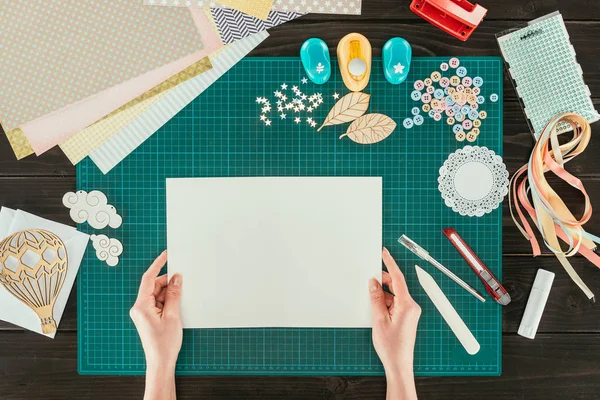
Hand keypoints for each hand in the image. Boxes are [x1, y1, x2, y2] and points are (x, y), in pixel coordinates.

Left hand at [130, 251, 182, 399]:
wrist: (160, 363)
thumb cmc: (164, 343)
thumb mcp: (173, 316)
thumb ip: (174, 295)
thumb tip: (177, 278)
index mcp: (141, 306)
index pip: (148, 279)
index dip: (158, 264)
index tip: (166, 255)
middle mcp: (139, 307)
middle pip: (154, 286)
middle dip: (168, 283)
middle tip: (183, 282)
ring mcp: (143, 312)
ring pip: (157, 294)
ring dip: (169, 294)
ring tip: (180, 301)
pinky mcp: (148, 317)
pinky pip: (158, 302)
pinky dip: (168, 301)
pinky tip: (177, 305)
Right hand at [369, 248, 420, 399]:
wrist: (399, 364)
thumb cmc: (391, 346)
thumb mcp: (379, 319)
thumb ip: (376, 299)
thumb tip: (373, 283)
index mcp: (407, 304)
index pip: (397, 278)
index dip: (390, 263)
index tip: (384, 252)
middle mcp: (411, 306)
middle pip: (395, 285)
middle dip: (382, 282)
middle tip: (368, 281)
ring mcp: (409, 312)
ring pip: (394, 295)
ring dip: (382, 295)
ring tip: (371, 303)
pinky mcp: (406, 317)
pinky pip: (395, 303)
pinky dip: (385, 302)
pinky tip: (376, 309)